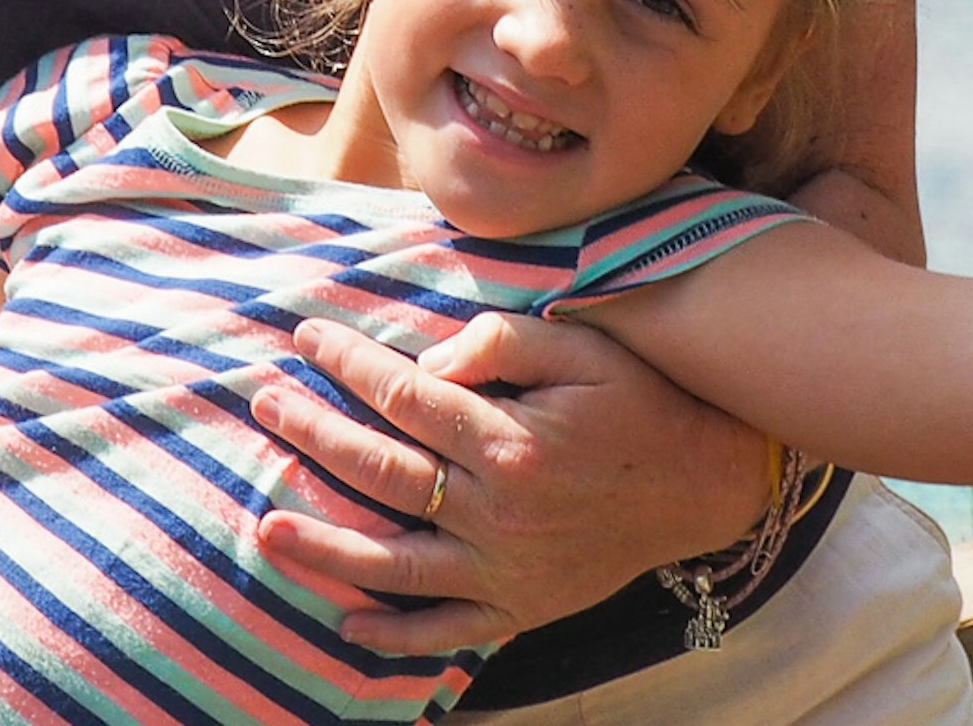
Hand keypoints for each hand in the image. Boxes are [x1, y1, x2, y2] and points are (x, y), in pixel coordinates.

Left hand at [247, 310, 774, 652]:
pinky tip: (347, 624)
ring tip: (266, 527)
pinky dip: (395, 634)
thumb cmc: (639, 402)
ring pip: (395, 564)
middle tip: (267, 403)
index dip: (350, 365)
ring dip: (326, 547)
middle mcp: (500, 513)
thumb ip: (503, 341)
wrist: (705, 483)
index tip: (308, 339)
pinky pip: (447, 630)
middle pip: (384, 474)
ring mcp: (507, 569)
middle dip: (316, 435)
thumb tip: (430, 359)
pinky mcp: (521, 607)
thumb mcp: (583, 348)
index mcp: (511, 444)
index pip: (406, 398)